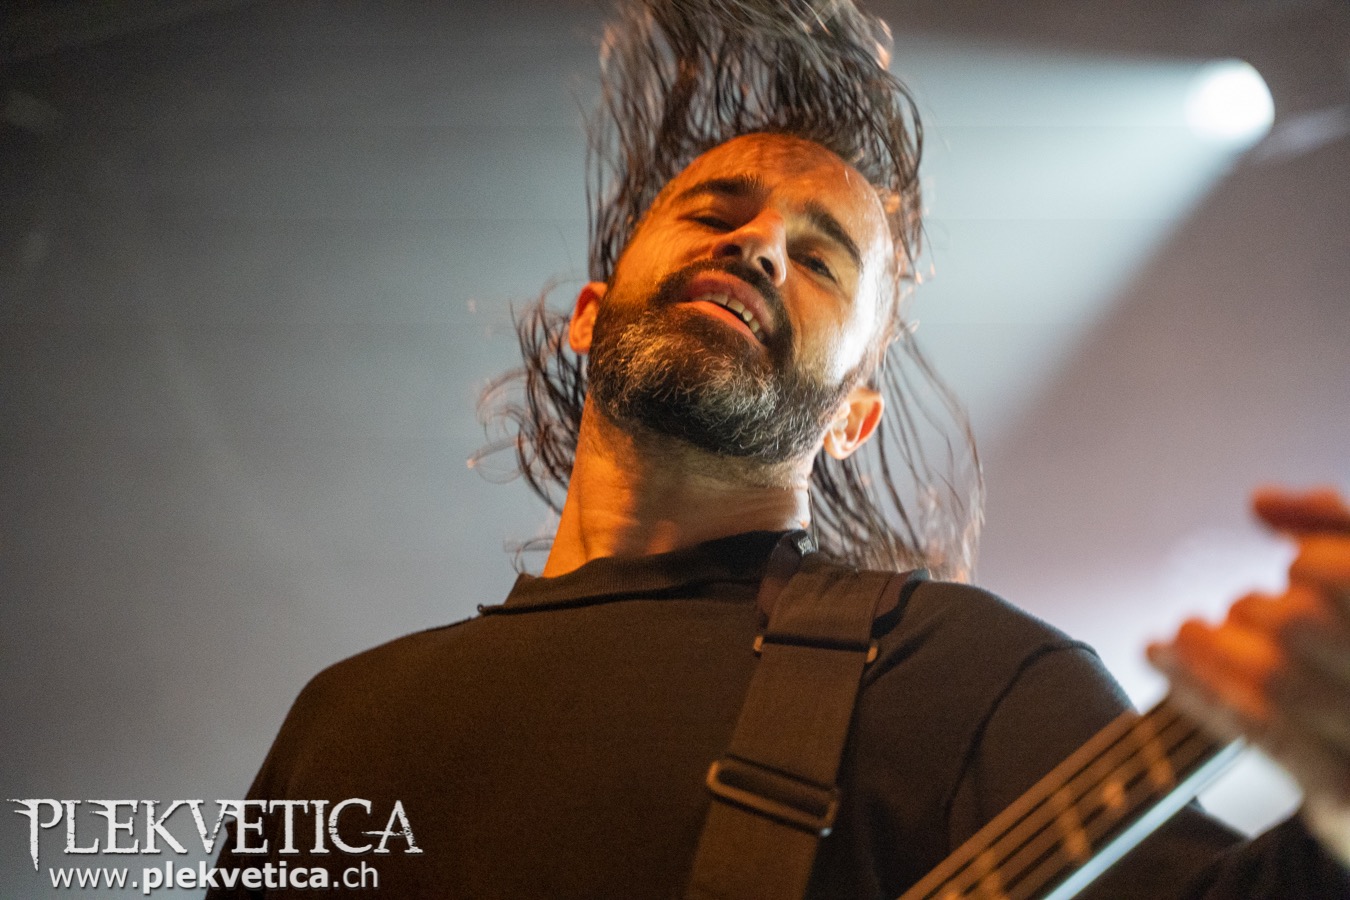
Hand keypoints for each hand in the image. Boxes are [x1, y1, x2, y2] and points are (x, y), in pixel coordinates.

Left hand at [1148, 486, 1349, 865]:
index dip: (1326, 566)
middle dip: (1263, 611)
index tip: (1298, 563)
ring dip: (1212, 644)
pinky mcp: (1339, 789)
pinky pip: (1253, 727)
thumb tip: (1260, 501)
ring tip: (1187, 630)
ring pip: (1278, 680)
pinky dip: (1193, 683)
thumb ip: (1331, 527)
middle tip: (1242, 606)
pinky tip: (1157, 653)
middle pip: (1308, 628)